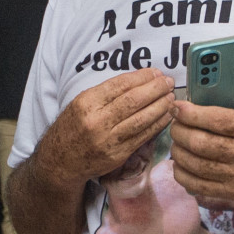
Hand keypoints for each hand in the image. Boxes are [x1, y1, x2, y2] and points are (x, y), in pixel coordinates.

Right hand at [36, 70, 174, 185]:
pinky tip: (167, 115)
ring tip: (172, 97)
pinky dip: (158, 124)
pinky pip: (143, 137)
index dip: (142, 77)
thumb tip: (138, 80)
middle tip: (169, 82)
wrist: (61, 160)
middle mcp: (97, 121)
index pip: (120, 85)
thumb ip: (106, 93)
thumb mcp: (81, 103)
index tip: (155, 72)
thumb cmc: (73, 127)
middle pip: (133, 101)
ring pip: (141, 119)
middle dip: (155, 89)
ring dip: (161, 106)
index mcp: (87, 103)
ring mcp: (108, 140)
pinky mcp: (118, 155)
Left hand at [169, 87, 233, 208]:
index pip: (217, 120)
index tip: (178, 107)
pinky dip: (183, 175)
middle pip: (201, 143)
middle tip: (175, 123)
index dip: (191, 113)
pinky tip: (181, 165)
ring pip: (196, 164)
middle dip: (179, 131)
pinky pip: (199, 186)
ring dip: (178, 151)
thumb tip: (222, 76)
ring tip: (177, 141)